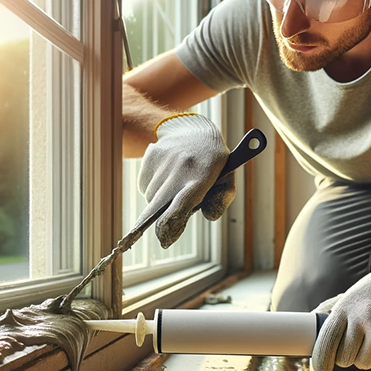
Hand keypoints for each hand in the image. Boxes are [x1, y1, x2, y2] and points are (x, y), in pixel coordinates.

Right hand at [135, 113, 232, 248]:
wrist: (195, 130)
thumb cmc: (213, 162)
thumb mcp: (227, 179)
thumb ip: (222, 200)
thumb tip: (209, 216)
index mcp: (203, 175)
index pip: (182, 204)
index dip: (170, 224)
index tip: (164, 239)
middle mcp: (181, 167)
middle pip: (159, 203)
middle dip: (156, 222)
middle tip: (158, 235)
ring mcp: (165, 160)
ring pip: (151, 196)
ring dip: (158, 202)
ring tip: (174, 190)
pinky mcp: (151, 155)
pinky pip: (144, 184)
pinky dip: (151, 188)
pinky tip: (165, 179)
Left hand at [311, 238, 370, 370]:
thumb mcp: (360, 288)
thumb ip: (338, 305)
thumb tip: (313, 316)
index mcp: (348, 305)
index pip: (325, 340)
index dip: (321, 360)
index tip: (322, 369)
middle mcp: (362, 320)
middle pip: (344, 358)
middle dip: (350, 357)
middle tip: (360, 346)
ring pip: (364, 363)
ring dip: (370, 356)